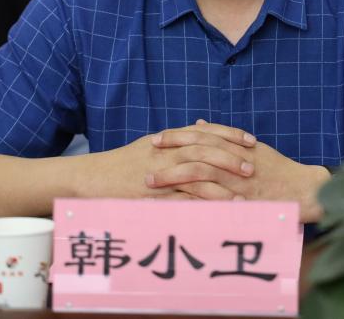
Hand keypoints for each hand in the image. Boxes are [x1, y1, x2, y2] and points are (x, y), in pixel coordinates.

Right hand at [88, 121, 256, 199]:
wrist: (91, 179)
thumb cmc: (120, 165)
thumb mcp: (148, 147)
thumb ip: (173, 142)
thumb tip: (197, 133)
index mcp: (167, 140)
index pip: (205, 132)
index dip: (229, 135)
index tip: (250, 140)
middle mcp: (165, 154)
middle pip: (205, 150)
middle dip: (231, 157)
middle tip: (252, 165)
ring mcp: (160, 175)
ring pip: (198, 175)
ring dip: (223, 183)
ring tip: (244, 192)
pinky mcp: (154, 196)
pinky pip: (183, 200)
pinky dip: (204, 205)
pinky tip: (220, 212)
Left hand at [148, 120, 329, 221]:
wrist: (302, 189)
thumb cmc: (276, 169)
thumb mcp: (251, 147)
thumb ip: (224, 136)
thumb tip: (198, 123)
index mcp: (235, 145)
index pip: (201, 136)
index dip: (177, 136)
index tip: (157, 138)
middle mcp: (234, 160)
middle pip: (195, 152)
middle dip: (169, 155)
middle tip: (146, 158)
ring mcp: (236, 181)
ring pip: (199, 176)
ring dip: (172, 178)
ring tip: (150, 183)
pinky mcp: (239, 201)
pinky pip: (210, 201)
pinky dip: (189, 202)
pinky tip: (170, 205)